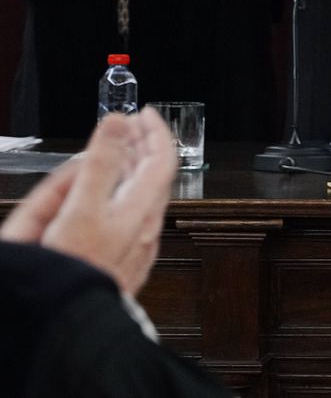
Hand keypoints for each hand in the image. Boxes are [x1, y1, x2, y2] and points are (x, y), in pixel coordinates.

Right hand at [0, 109, 175, 296]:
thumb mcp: (82, 208)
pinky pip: (122, 222)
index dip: (155, 131)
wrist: (60, 325)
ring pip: (135, 200)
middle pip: (150, 177)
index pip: (163, 158)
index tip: (142, 113)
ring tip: (98, 161)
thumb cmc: (71, 271)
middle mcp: (144, 229)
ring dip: (122, 174)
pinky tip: (96, 202)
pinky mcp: (122, 264)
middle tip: (121, 130)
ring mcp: (134, 249)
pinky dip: (114, 202)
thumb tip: (120, 123)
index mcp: (140, 210)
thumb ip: (103, 162)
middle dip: (136, 149)